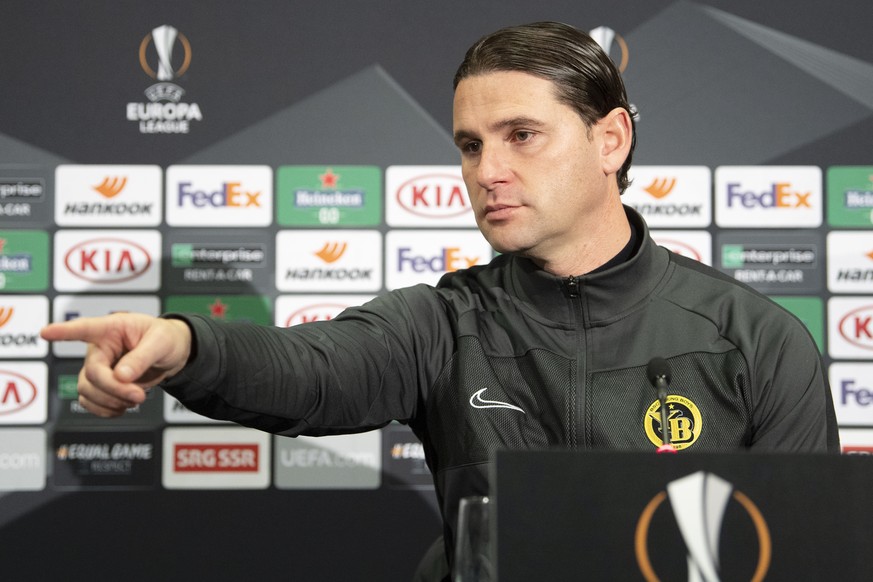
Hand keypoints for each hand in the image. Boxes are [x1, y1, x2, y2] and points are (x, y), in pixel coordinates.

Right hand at [40, 313, 191, 416]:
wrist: (172, 355)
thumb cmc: (166, 339)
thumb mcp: (160, 342)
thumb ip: (141, 358)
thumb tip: (121, 376)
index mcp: (112, 329)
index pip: (84, 328)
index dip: (64, 331)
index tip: (46, 332)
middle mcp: (99, 348)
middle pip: (91, 374)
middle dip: (114, 389)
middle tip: (139, 396)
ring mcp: (97, 368)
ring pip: (87, 391)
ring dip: (110, 401)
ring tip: (136, 398)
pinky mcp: (101, 385)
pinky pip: (89, 402)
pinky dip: (105, 410)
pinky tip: (123, 407)